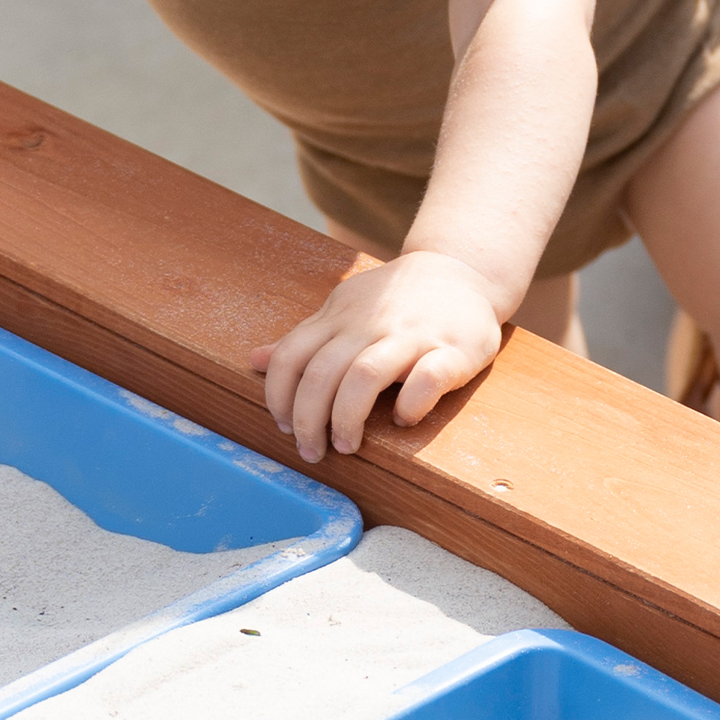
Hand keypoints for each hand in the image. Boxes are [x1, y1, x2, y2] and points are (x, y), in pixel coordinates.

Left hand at [251, 247, 507, 460]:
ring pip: (365, 376)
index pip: (292, 357)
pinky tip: (404, 419)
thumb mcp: (345, 309)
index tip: (284, 425)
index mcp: (341, 318)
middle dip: (308, 419)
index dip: (279, 396)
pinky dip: (410, 405)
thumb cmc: (398, 299)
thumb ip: (305, 338)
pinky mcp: (453, 350)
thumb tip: (256, 360)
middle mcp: (370, 325)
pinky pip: (427, 380)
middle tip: (311, 450)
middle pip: (322, 373)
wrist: (463, 270)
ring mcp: (412, 336)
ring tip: (347, 446)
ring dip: (347, 418)